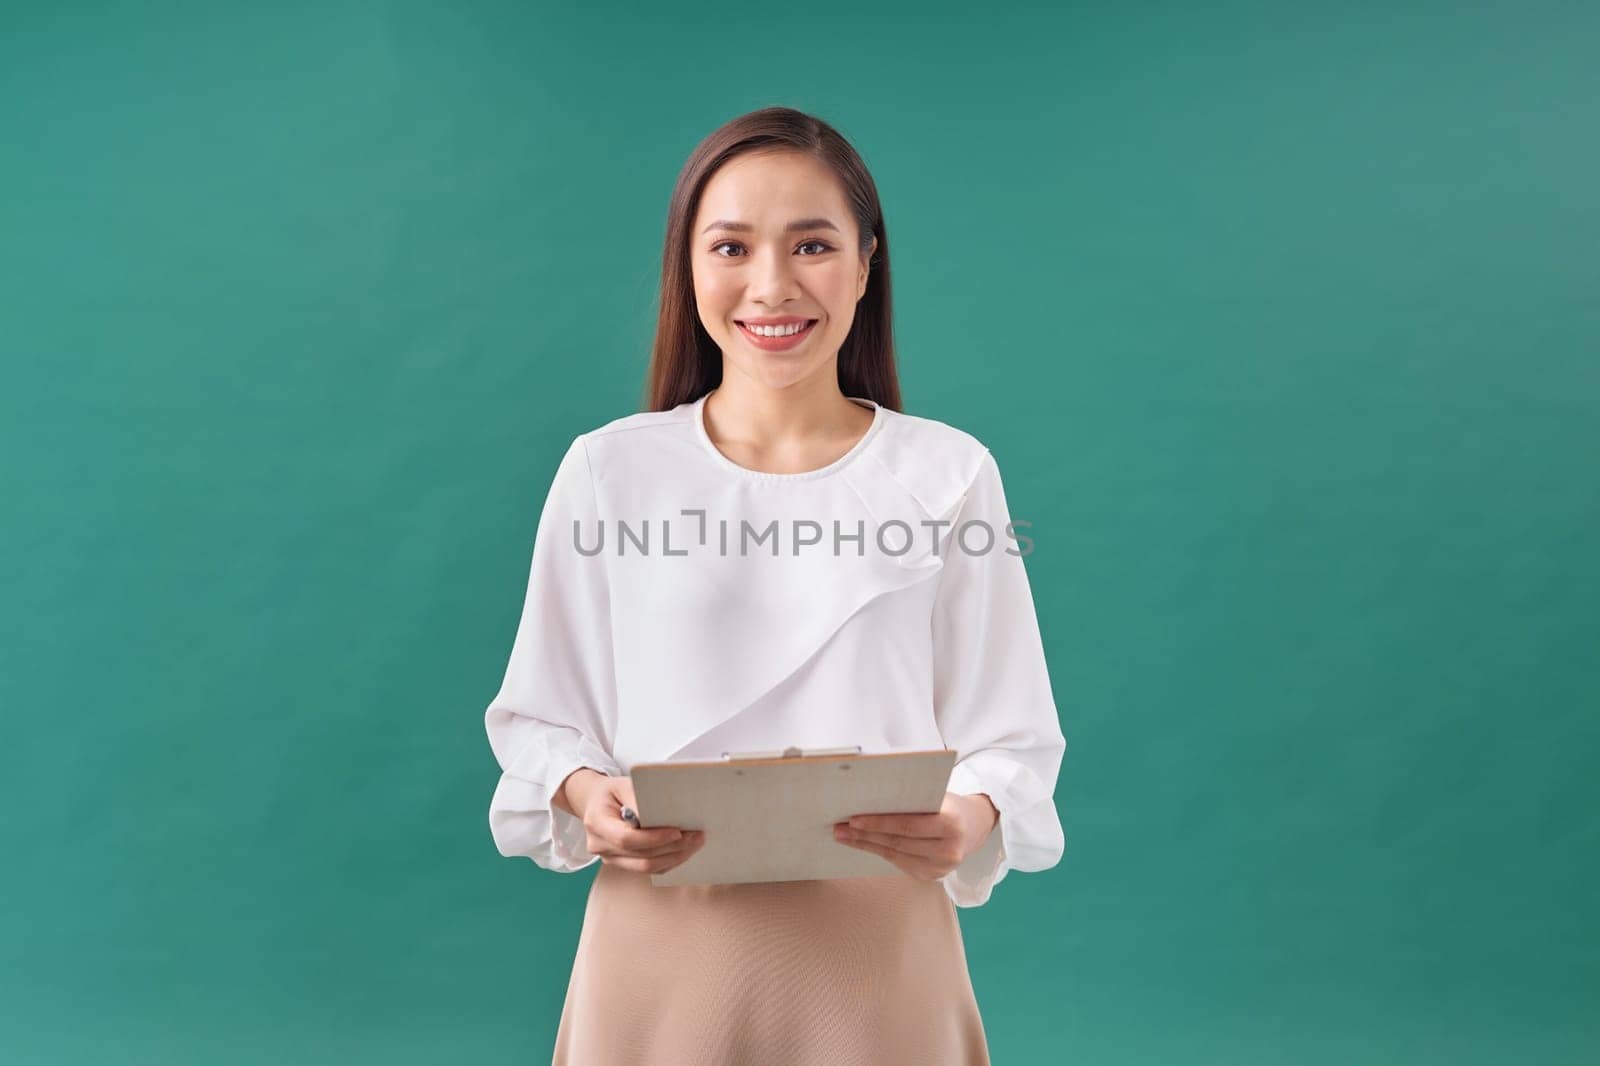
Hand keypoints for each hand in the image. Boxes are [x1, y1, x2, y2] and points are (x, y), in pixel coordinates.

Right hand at [562, 770, 705, 873]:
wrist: (594, 803)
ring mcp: (609, 859)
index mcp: (597, 823)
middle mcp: (600, 846)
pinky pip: (647, 869)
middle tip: (696, 835)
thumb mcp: (622, 785)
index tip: (677, 831)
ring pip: (646, 867)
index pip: (626, 839)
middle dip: (672, 848)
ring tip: (695, 842)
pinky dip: (668, 861)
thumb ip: (638, 797)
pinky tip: (684, 850)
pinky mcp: (621, 863)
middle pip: (640, 856)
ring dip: (674, 857)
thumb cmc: (610, 792)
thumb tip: (662, 812)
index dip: (654, 838)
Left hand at [833, 792, 998, 881]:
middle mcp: (949, 850)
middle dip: (865, 835)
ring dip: (866, 845)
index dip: (878, 823)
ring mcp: (942, 868)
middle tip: (839, 828)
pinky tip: (863, 845)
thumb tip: (869, 800)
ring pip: (896, 855)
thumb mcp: (937, 796)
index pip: (908, 824)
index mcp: (951, 823)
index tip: (853, 819)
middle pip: (898, 842)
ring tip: (844, 836)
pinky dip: (880, 852)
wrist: (976, 826)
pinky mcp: (933, 877)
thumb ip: (912, 800)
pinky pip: (900, 863)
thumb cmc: (950, 804)